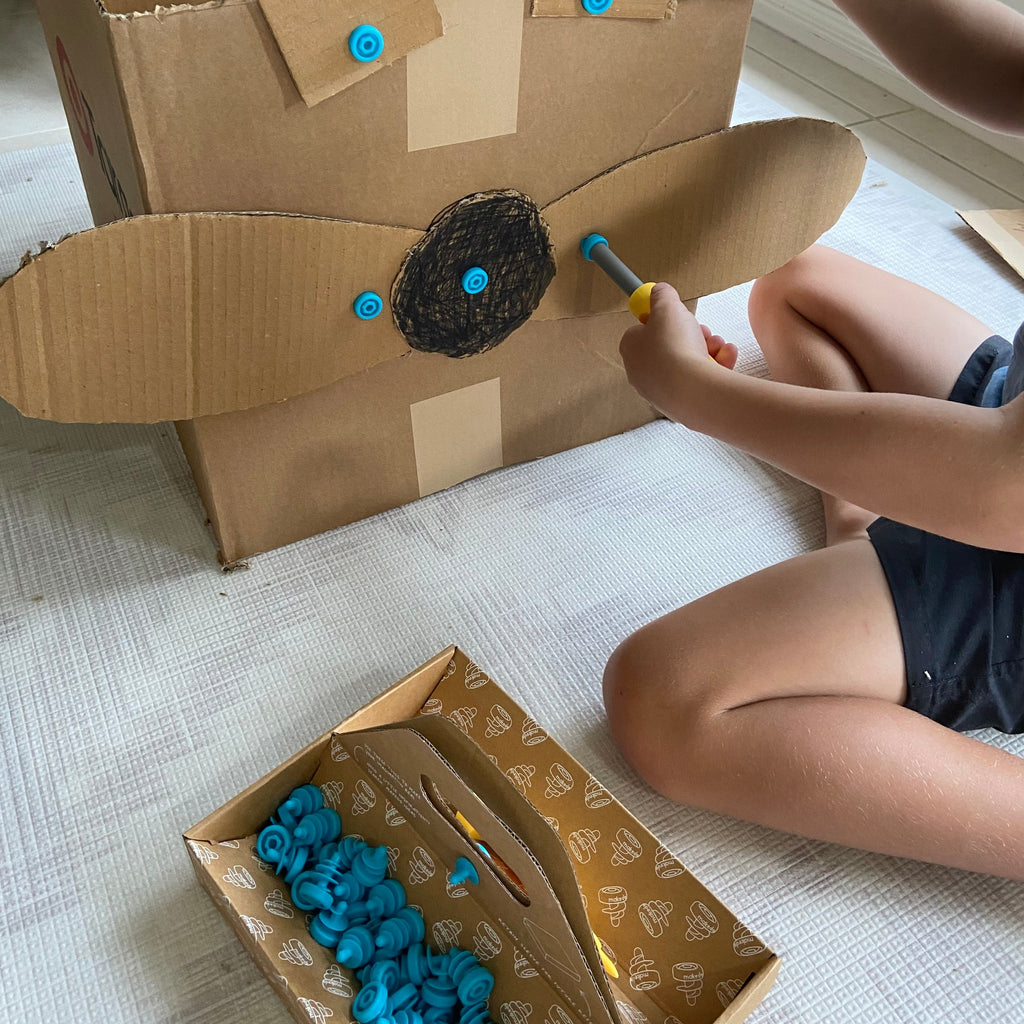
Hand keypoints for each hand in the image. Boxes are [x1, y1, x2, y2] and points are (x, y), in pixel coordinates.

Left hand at [619, 282, 736, 413]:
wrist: (691, 390)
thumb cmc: (674, 346)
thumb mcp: (667, 306)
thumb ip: (662, 295)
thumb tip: (658, 290)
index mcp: (631, 348)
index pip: (643, 329)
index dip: (664, 319)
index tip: (678, 314)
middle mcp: (641, 372)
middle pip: (669, 346)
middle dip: (692, 334)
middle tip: (703, 329)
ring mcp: (660, 389)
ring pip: (687, 362)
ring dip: (708, 348)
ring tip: (718, 344)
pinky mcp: (680, 402)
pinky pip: (699, 380)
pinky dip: (715, 366)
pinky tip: (726, 357)